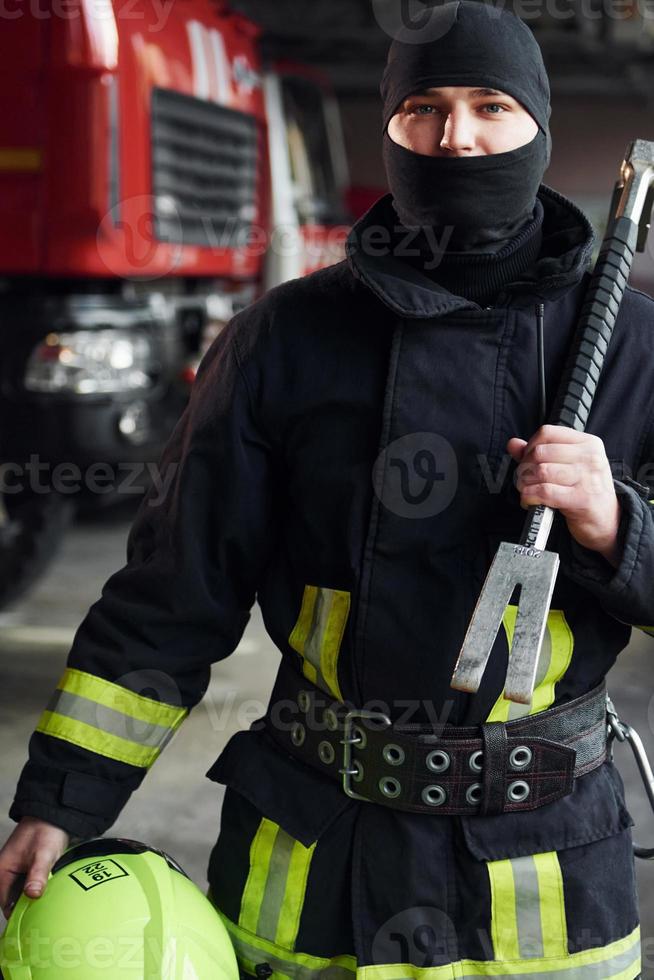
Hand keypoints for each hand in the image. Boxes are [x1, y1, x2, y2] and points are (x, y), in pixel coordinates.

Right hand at [0, 817, 68, 918]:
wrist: (54, 814)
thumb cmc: (46, 830)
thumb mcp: (43, 854)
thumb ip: (37, 874)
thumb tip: (31, 895)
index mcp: (3, 870)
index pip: (5, 903)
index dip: (16, 915)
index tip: (29, 925)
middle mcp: (7, 871)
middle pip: (12, 899)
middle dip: (25, 909)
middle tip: (39, 920)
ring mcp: (17, 869)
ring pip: (21, 893)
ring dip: (31, 899)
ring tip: (44, 910)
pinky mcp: (28, 867)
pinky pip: (29, 885)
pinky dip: (36, 890)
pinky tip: (47, 895)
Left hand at [507, 425, 620, 566]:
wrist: (609, 521)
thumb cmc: (586, 492)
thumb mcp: (568, 466)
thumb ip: (540, 453)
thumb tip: (513, 444)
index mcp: (588, 443)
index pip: (547, 432)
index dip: (529, 446)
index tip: (527, 460)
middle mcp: (590, 457)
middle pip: (540, 452)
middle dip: (524, 468)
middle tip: (524, 479)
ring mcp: (588, 477)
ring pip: (540, 471)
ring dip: (525, 483)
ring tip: (527, 490)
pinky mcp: (582, 499)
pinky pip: (544, 492)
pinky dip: (529, 497)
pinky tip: (530, 501)